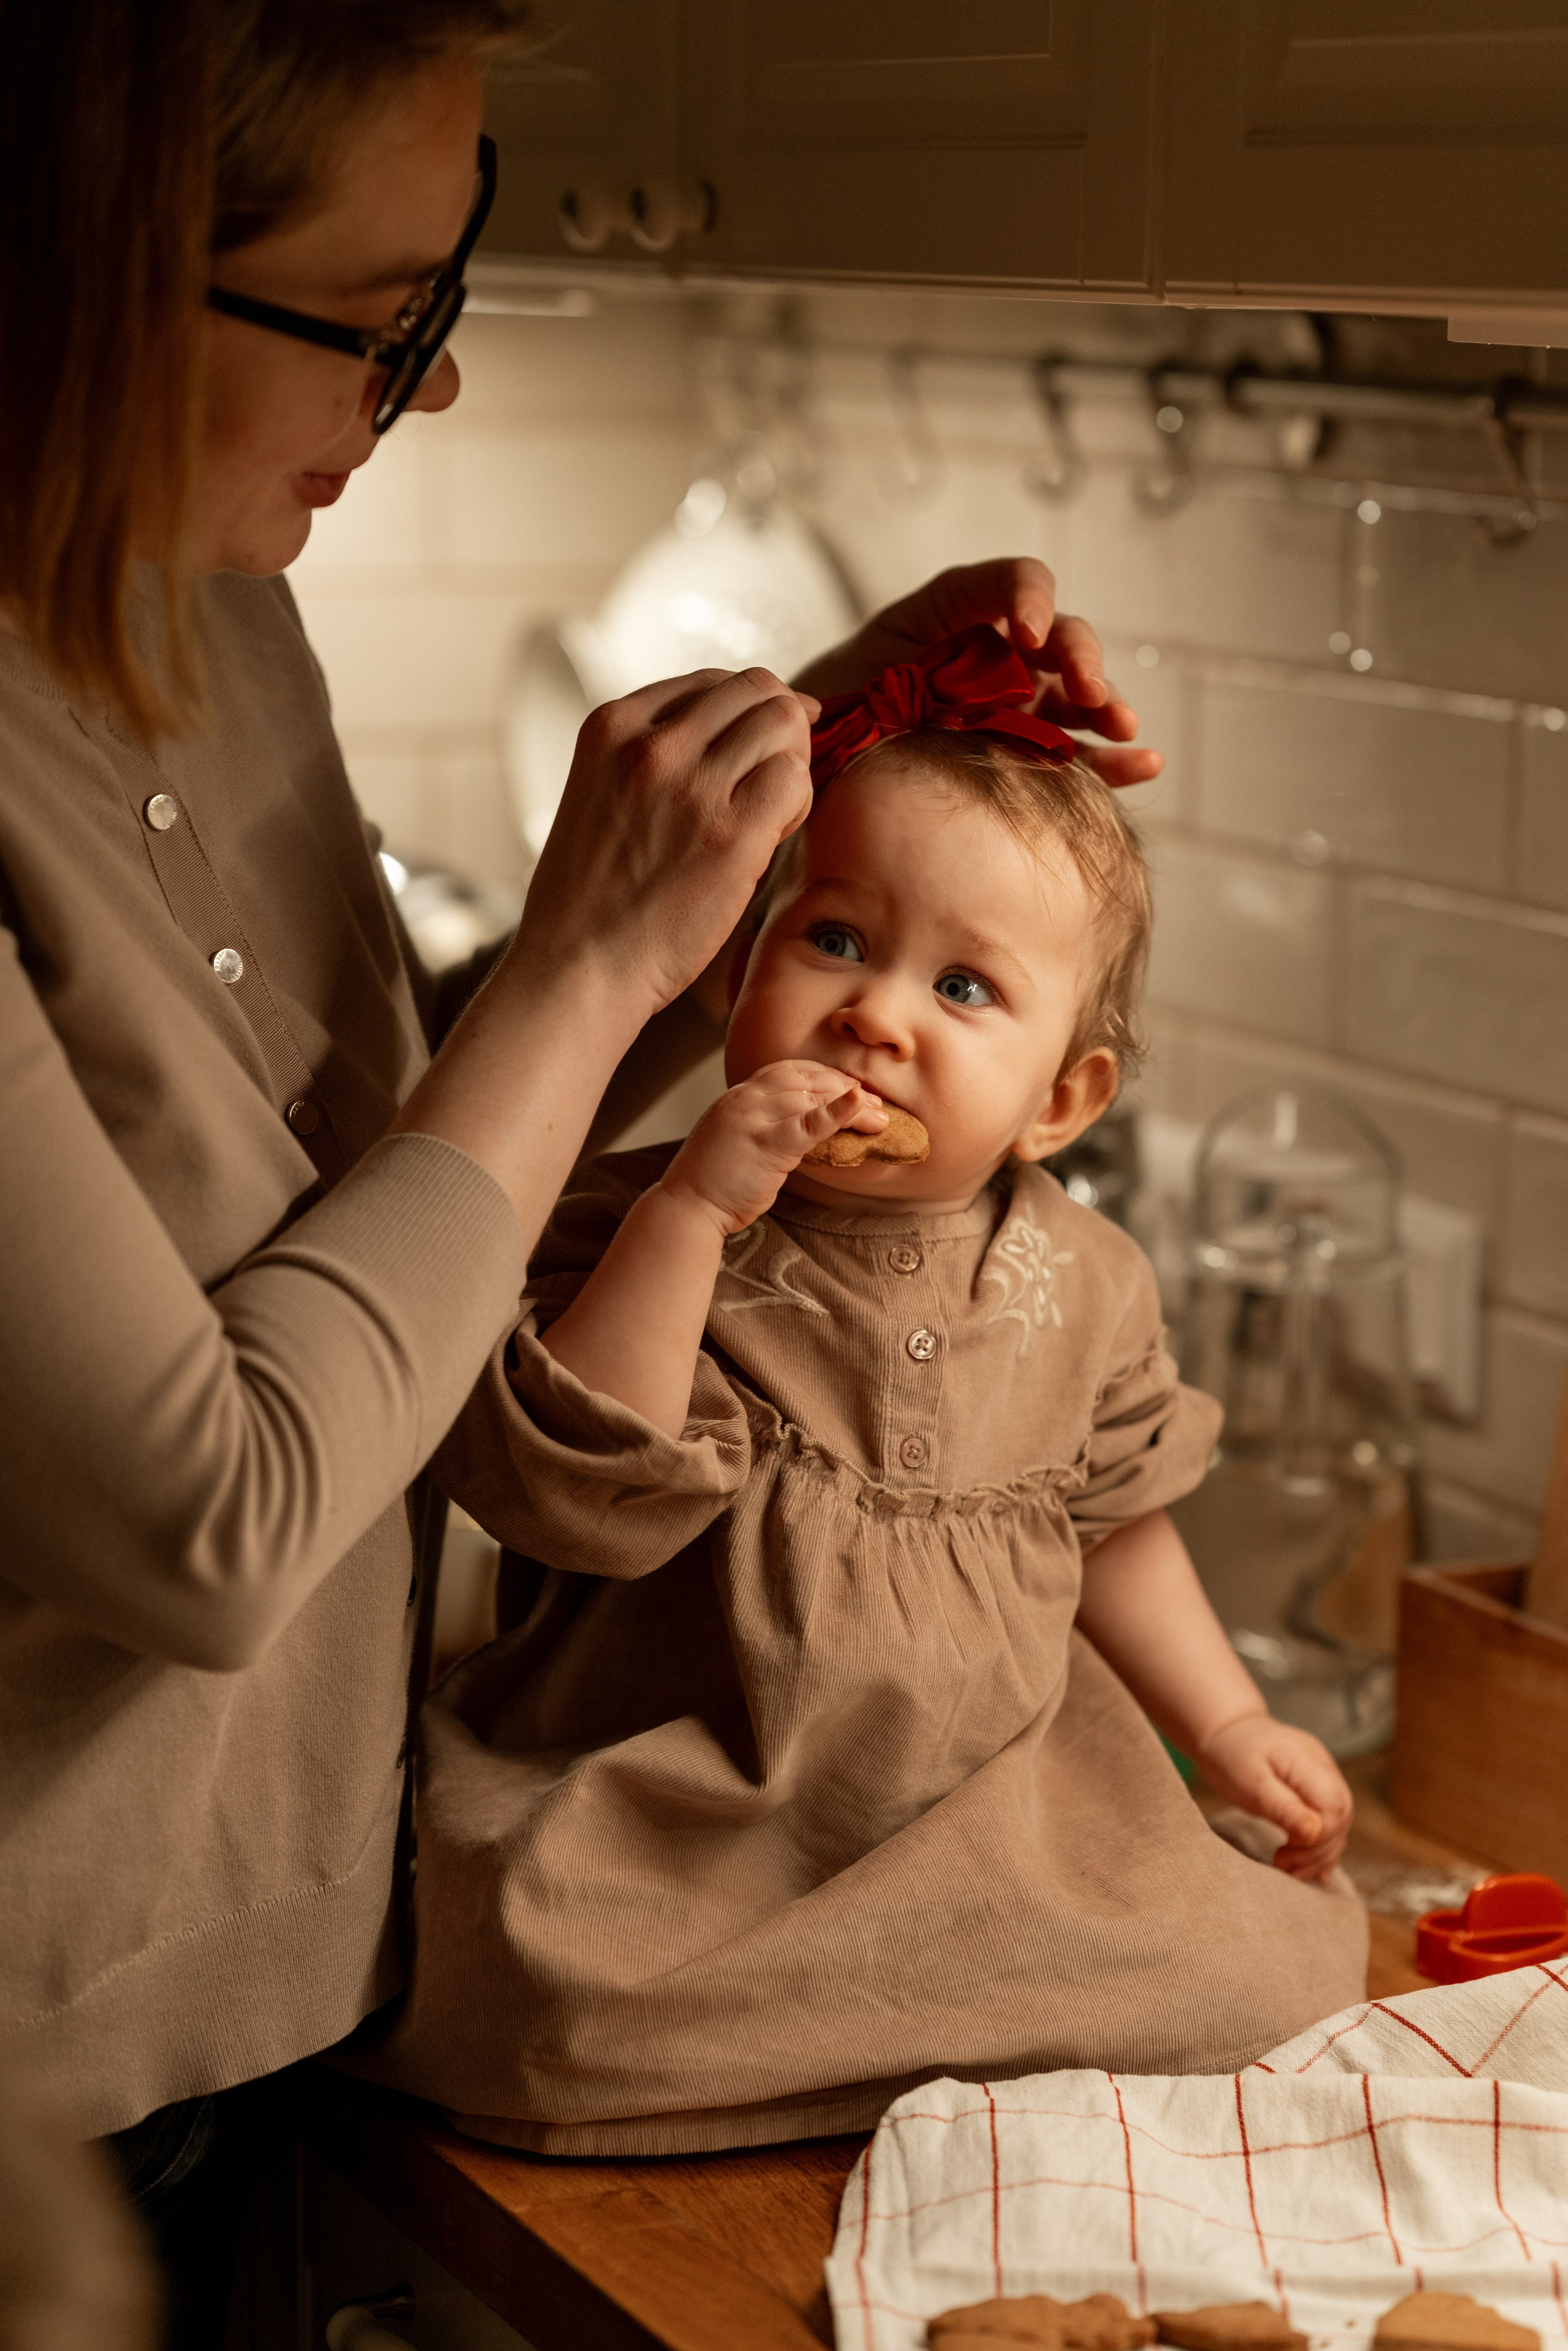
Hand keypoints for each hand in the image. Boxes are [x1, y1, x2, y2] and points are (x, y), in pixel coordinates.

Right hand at [517, 666, 817, 1017]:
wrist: (576, 969)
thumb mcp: (600, 796)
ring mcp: (692, 786)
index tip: (756, 748)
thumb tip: (733, 737)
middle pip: (758, 690)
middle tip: (772, 781)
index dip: (747, 712)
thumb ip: (650, 759)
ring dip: (790, 765)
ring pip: (784, 725)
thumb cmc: (591, 901)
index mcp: (611, 727)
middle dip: (780, 729)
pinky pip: (795, 780)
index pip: (711, 683)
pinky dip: (796, 803)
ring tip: (768, 814)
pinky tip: (771, 836)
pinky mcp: (731, 833)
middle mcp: (652, 745)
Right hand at [661, 1061, 885, 1237]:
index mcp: (738, 1097)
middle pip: (806, 1079)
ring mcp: (755, 1118)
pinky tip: (861, 1106)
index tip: (849, 1085)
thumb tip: (804, 1129)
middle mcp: (745, 1099)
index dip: (824, 1075)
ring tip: (880, 1115)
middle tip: (875, 1100)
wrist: (687, 1206)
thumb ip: (766, 1127)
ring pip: (813, 1098)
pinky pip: (810, 1122)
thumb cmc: (714, 1183)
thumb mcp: (739, 1141)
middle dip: (844, 1086)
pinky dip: (839, 1112)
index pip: (788, 1070)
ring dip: (853, 1103)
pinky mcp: (767, 1143)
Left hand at [791, 558, 1161, 790]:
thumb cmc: (827, 713)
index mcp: (955, 614)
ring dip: (1107, 703)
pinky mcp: (1027, 753)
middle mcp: (995, 651)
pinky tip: (1143, 764)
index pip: (1014, 580)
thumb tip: (868, 678)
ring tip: (1121, 725)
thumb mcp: (839, 675)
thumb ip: (868, 664)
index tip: (1023, 633)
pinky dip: (1112, 760)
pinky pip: (1078, 754)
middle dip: (1079, 657)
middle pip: (1060, 635)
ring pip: (1078, 693)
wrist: (821, 770)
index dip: (1028, 597)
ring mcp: (1017, 703)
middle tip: (1084, 689)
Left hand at [1198, 1714, 1352, 1882]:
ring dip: (1318, 1854)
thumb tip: (1314, 1835)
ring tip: (1292, 1875)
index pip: (1334, 1805)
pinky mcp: (1316, 1790)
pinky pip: (1328, 1822)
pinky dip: (1320, 1847)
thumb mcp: (1251, 1783)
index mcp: (1307, 1760)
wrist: (1226, 1732)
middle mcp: (1323, 1768)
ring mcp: (1323, 1778)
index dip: (1319, 1837)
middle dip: (1317, 1851)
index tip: (1286, 1853)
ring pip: (1338, 1823)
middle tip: (1285, 1869)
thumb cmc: (1233, 1754)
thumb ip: (1284, 1807)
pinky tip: (1309, 1869)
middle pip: (1340, 1817)